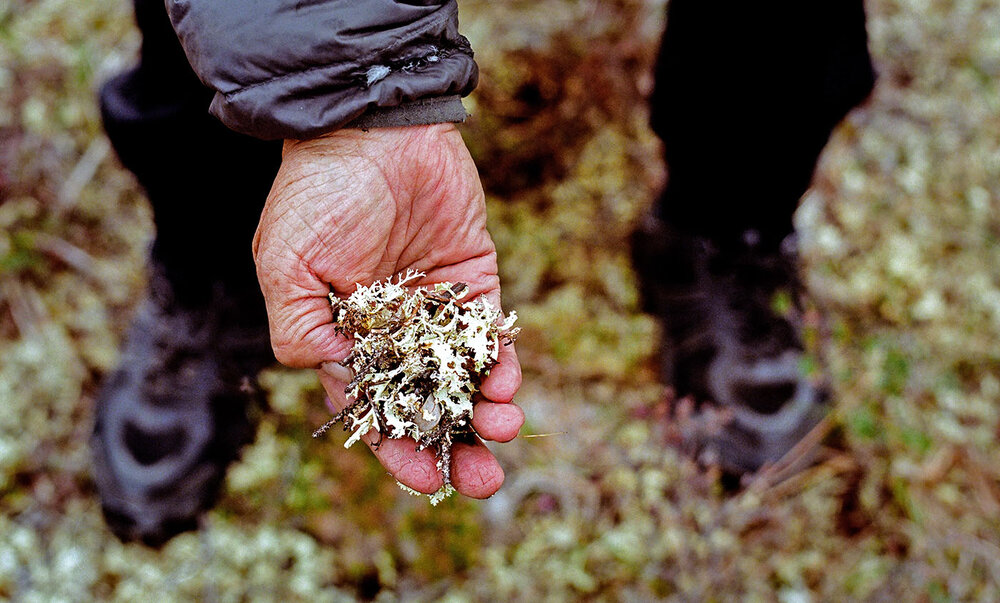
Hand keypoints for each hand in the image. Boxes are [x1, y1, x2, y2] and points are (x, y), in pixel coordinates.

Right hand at [253, 124, 522, 497]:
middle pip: (428, 405)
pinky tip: (508, 384)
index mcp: (345, 338)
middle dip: (455, 446)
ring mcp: (435, 309)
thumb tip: (328, 378)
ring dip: (486, 410)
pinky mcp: (473, 280)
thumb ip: (300, 328)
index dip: (398, 450)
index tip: (425, 481)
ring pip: (466, 377)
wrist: (374, 128)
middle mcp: (394, 333)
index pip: (375, 411)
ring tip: (503, 430)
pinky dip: (502, 362)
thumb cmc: (319, 194)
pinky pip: (492, 334)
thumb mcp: (287, 264)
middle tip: (482, 480)